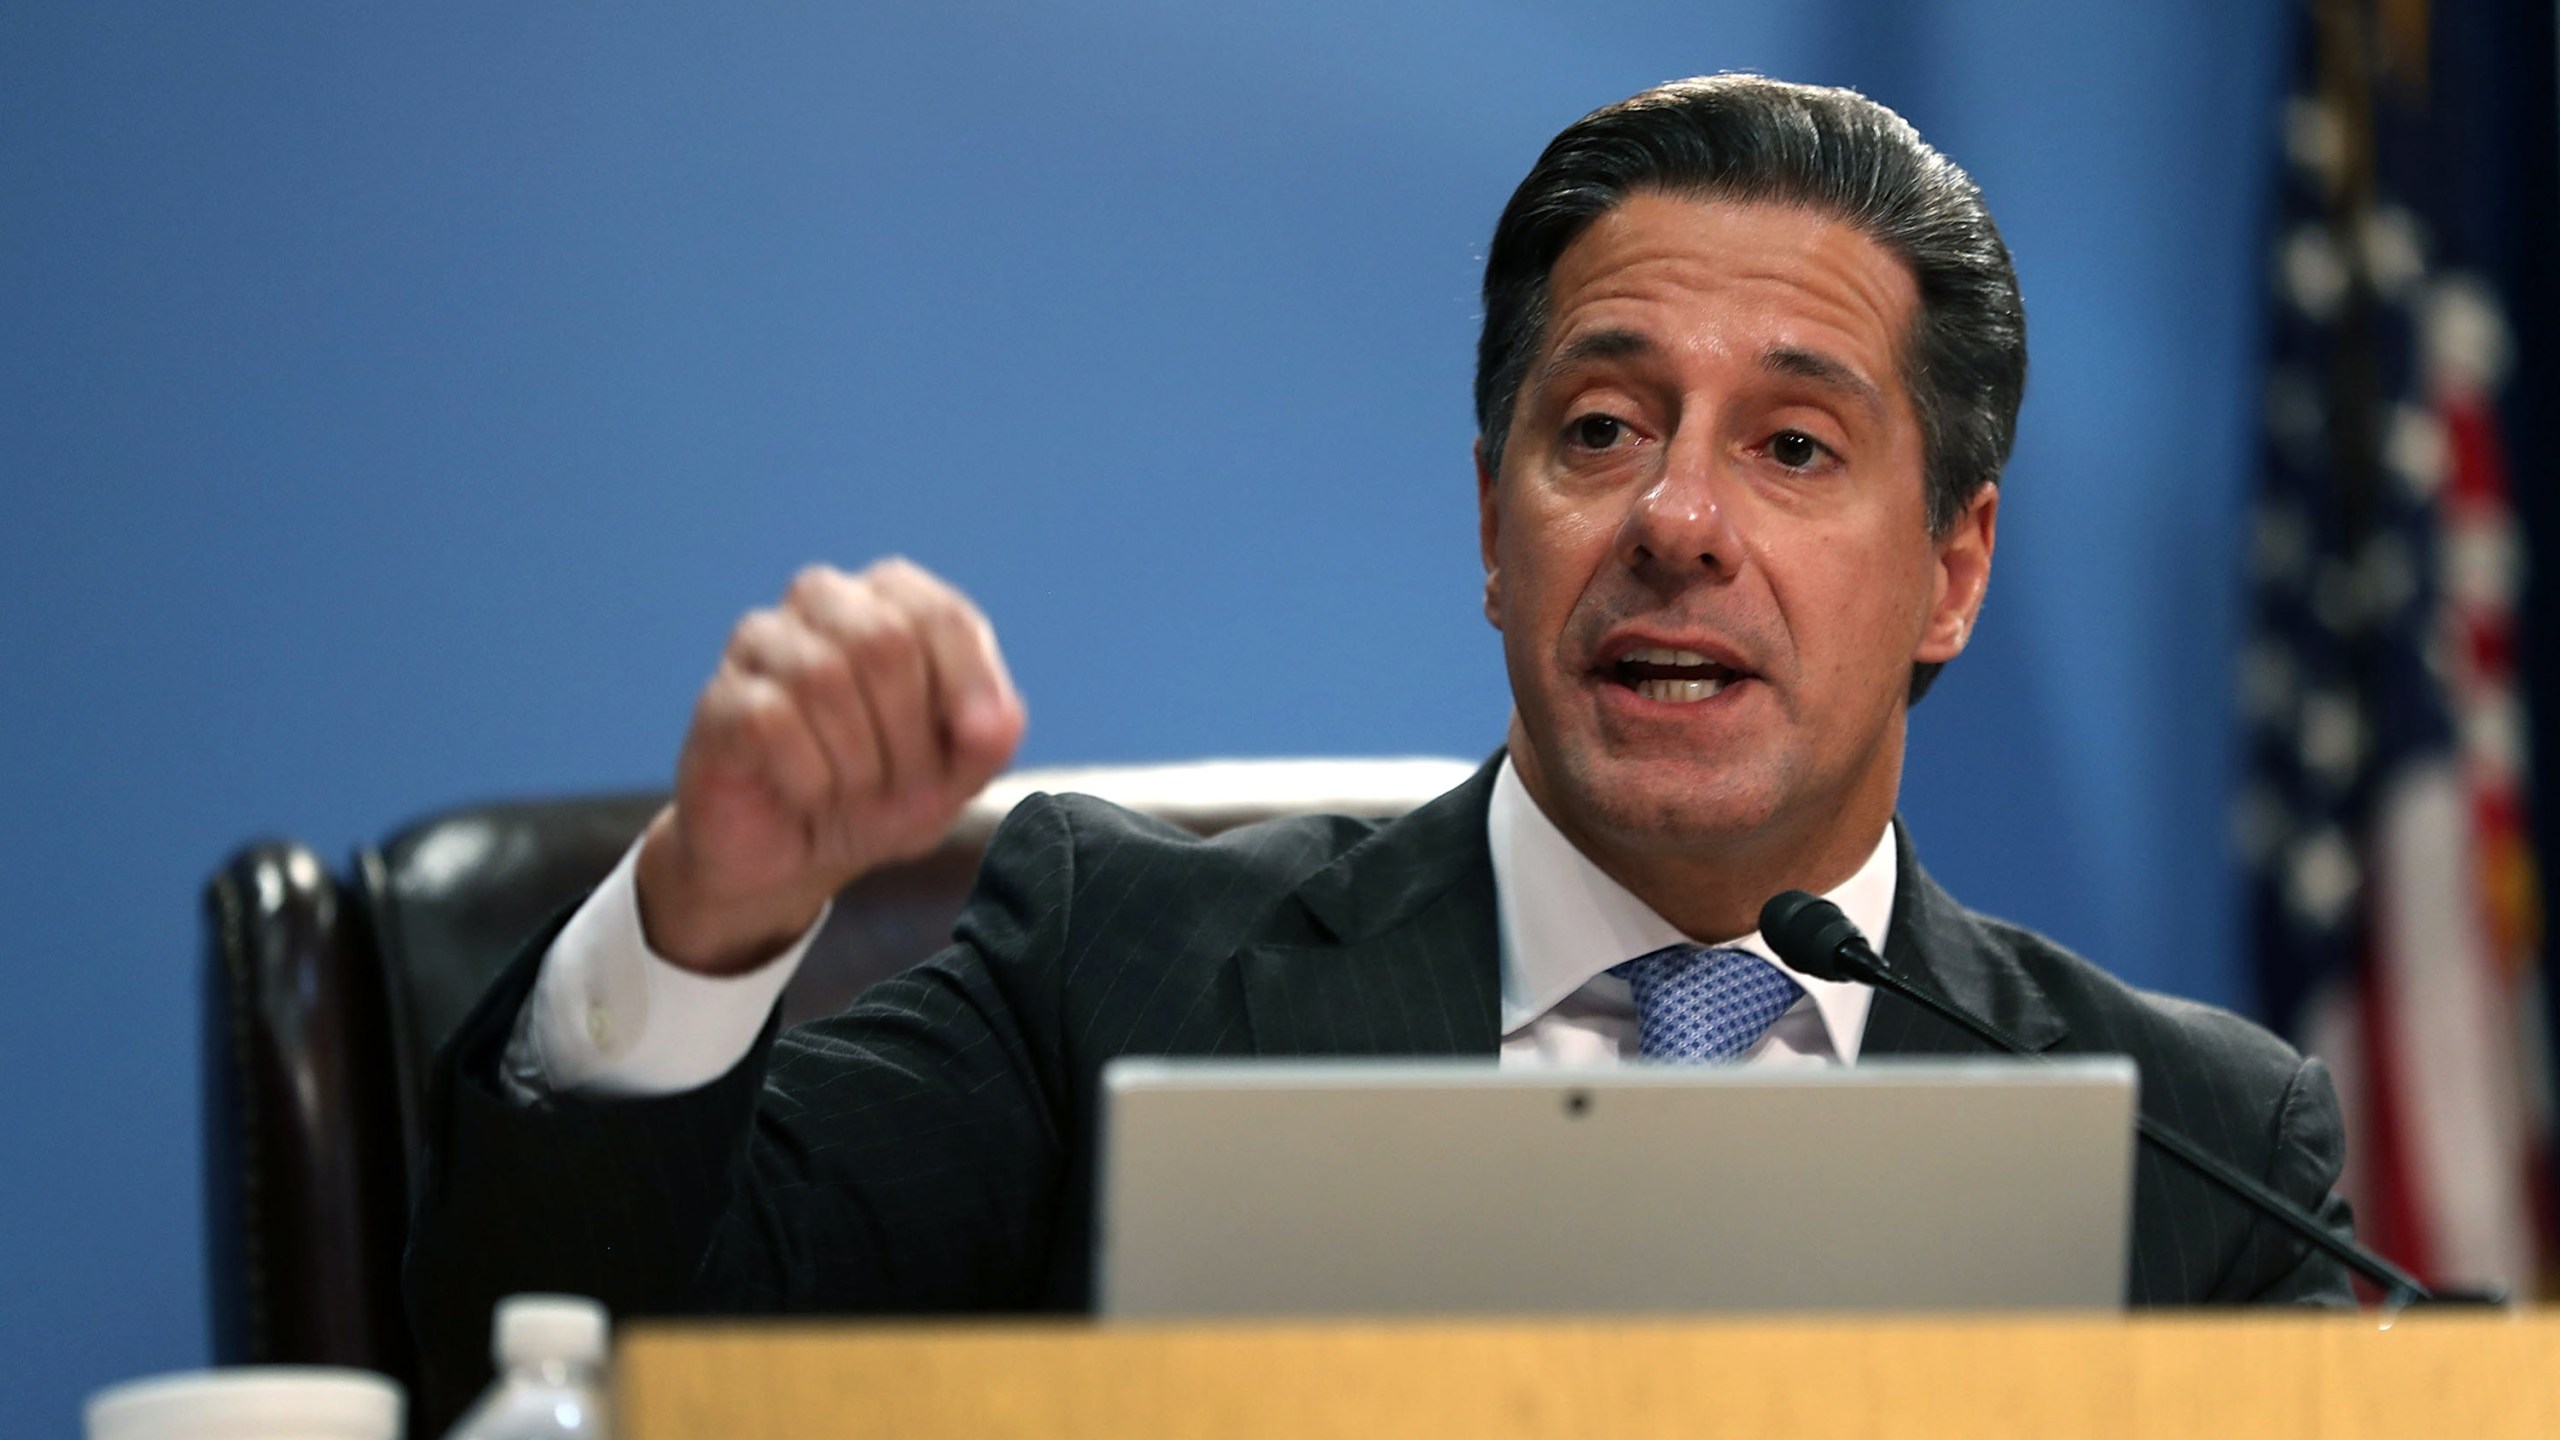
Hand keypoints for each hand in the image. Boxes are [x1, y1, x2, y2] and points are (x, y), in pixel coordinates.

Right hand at [634, 558, 1026, 974]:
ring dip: (857, 762)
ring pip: (823, 678)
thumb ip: (990, 737)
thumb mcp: (957, 774)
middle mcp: (823, 602)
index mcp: (891, 601)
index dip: (967, 686)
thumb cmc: (878, 796)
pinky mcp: (719, 698)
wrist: (795, 860)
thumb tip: (994, 722)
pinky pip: (770, 720)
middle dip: (907, 734)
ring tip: (852, 792)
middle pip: (885, 642)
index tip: (977, 745)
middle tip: (900, 783)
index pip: (940, 614)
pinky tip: (809, 794)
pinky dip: (808, 775)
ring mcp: (762, 643)